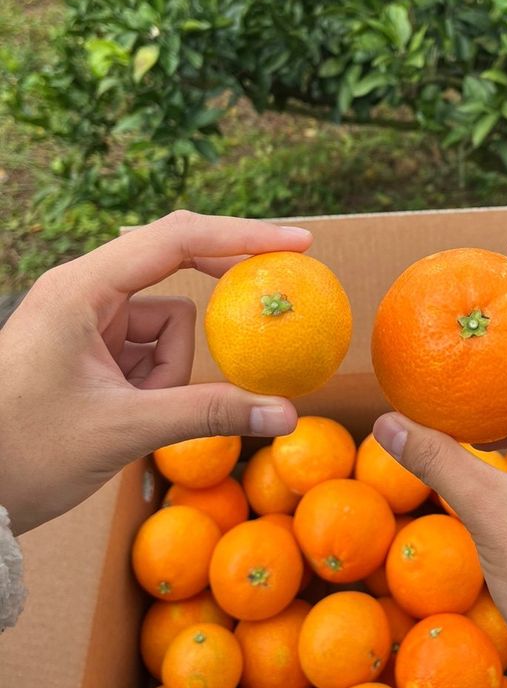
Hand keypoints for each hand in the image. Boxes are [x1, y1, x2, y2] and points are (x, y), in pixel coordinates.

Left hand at [0, 210, 311, 534]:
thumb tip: (286, 413)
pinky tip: (128, 413)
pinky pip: (151, 351)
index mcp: (82, 288)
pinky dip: (157, 382)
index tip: (297, 243)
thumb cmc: (26, 451)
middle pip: (175, 269)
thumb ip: (208, 414)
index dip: (241, 236)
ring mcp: (89, 319)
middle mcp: (85, 291)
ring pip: (169, 324)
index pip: (175, 240)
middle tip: (274, 290)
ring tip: (134, 412)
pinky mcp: (94, 347)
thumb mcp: (124, 428)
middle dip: (218, 287)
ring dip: (170, 370)